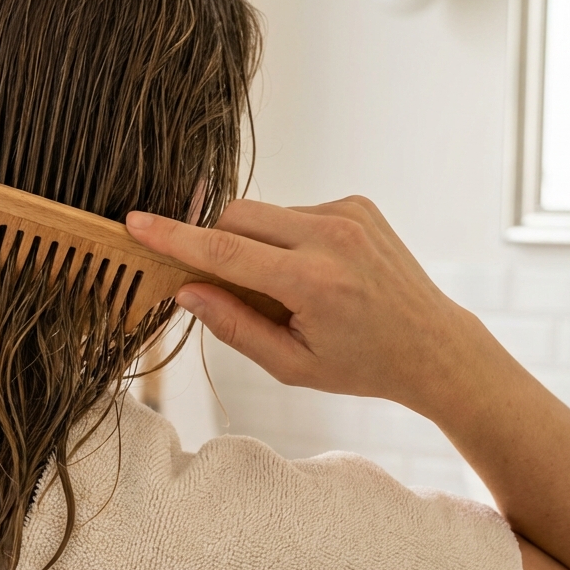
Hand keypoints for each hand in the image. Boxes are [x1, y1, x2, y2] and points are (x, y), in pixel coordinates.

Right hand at [125, 197, 503, 416]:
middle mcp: (332, 237)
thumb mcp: (292, 366)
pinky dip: (286, 239)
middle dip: (213, 242)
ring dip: (255, 245)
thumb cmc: (361, 365)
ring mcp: (348, 213)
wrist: (434, 347)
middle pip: (237, 217)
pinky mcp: (357, 203)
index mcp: (314, 282)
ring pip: (264, 213)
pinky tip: (315, 274)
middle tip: (219, 285)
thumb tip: (186, 290)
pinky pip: (294, 212)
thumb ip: (234, 327)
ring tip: (290, 292)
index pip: (225, 251)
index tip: (135, 223)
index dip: (174, 237)